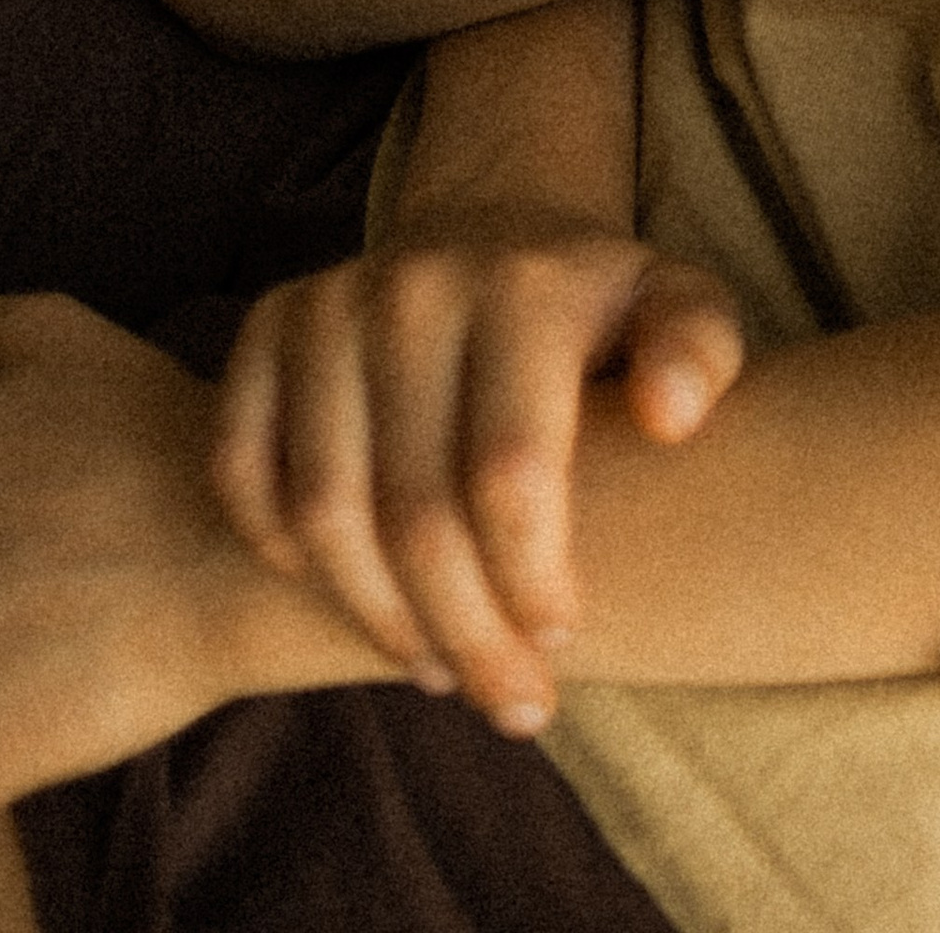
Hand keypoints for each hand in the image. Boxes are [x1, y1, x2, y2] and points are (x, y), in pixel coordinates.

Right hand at [211, 218, 745, 733]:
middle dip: (465, 634)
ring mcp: (330, 302)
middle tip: (510, 704)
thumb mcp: (676, 308)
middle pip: (416, 510)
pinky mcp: (266, 325)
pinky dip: (281, 552)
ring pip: (323, 507)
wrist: (493, 235)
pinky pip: (242, 469)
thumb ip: (697, 350)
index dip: (530, 582)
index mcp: (524, 285)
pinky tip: (351, 596)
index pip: (510, 472)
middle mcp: (416, 284)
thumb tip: (671, 418)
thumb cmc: (596, 310)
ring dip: (377, 615)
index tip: (560, 640)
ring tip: (438, 666)